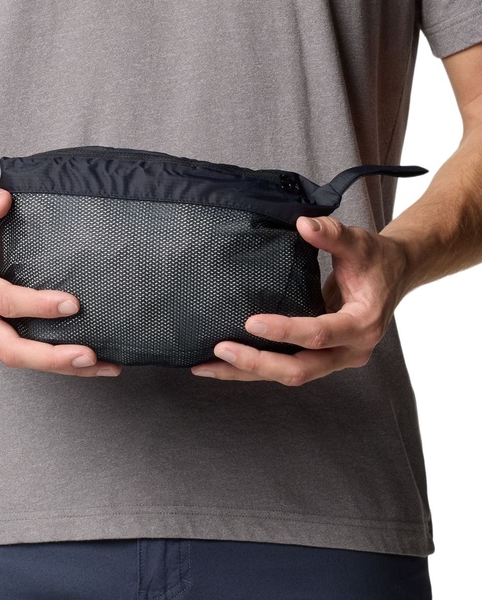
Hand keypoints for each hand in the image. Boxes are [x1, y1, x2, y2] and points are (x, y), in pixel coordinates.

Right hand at [0, 184, 121, 376]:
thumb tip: (2, 200)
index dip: (37, 307)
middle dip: (51, 357)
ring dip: (61, 366)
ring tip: (100, 365)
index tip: (72, 304)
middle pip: (10, 348)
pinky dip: (59, 361)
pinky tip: (91, 362)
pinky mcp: (0, 332)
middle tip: (89, 355)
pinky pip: (28, 353)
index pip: (4, 301)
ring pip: (21, 358)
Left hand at [190, 215, 410, 384]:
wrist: (393, 276)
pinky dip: (255, 368)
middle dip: (258, 363)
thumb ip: (333, 234)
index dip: (285, 331)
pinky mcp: (321, 358)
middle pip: (301, 370)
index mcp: (362, 325)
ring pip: (289, 375)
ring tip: (206, 365)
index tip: (250, 322)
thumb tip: (303, 224)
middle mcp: (350, 351)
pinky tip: (224, 364)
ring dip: (248, 373)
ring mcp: (335, 359)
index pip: (319, 335)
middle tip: (221, 349)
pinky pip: (287, 368)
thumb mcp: (359, 243)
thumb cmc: (375, 260)